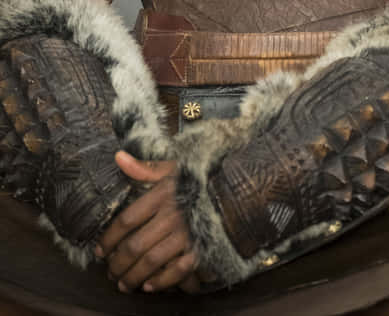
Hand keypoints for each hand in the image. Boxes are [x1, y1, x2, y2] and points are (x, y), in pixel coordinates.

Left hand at [96, 151, 196, 292]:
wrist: (234, 188)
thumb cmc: (200, 178)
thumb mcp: (173, 167)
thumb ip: (145, 167)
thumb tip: (118, 157)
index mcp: (162, 195)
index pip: (127, 220)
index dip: (109, 239)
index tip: (99, 252)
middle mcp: (172, 215)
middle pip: (135, 245)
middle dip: (118, 264)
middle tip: (110, 274)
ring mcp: (187, 233)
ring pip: (152, 261)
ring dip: (134, 276)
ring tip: (124, 284)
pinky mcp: (201, 247)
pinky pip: (177, 270)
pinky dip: (161, 281)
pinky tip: (149, 286)